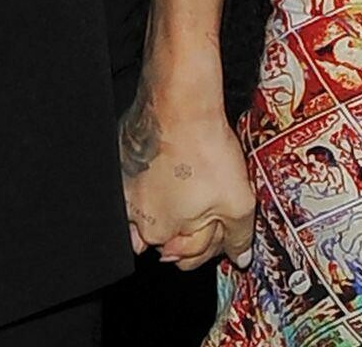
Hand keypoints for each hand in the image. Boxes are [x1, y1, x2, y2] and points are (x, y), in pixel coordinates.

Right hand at [119, 84, 255, 272]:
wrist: (179, 103)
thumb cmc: (203, 149)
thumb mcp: (238, 199)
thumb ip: (239, 235)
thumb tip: (240, 259)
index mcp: (162, 233)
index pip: (189, 258)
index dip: (213, 243)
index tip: (224, 223)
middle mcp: (136, 218)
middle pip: (167, 238)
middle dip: (190, 227)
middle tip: (209, 199)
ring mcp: (124, 190)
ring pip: (148, 213)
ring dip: (168, 207)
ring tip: (189, 183)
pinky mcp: (121, 163)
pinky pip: (137, 183)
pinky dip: (152, 179)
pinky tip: (172, 164)